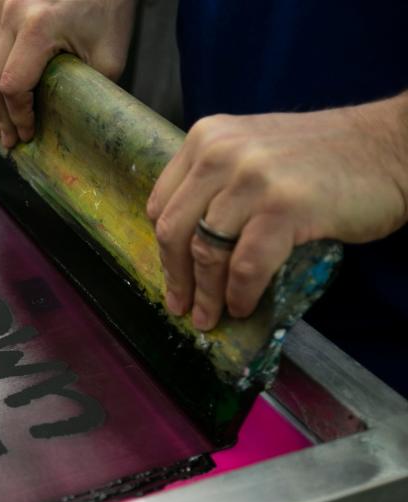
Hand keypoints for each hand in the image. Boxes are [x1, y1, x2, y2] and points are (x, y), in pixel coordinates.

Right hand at [0, 0, 135, 148]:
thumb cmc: (108, 3)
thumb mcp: (109, 55)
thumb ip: (85, 89)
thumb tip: (69, 119)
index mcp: (38, 27)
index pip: (13, 86)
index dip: (18, 116)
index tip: (27, 133)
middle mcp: (13, 13)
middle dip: (2, 114)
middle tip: (9, 138)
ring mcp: (2, 5)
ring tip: (3, 120)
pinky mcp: (1, 1)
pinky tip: (2, 89)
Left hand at [147, 95, 407, 330]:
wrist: (391, 146)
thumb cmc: (324, 158)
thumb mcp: (253, 153)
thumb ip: (216, 183)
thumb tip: (186, 245)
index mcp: (206, 138)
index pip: (162, 204)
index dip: (163, 250)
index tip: (172, 278)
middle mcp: (220, 152)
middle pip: (175, 231)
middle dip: (176, 278)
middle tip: (183, 308)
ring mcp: (252, 178)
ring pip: (207, 251)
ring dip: (207, 294)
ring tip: (211, 317)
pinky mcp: (285, 206)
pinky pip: (245, 265)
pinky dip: (240, 293)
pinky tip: (242, 306)